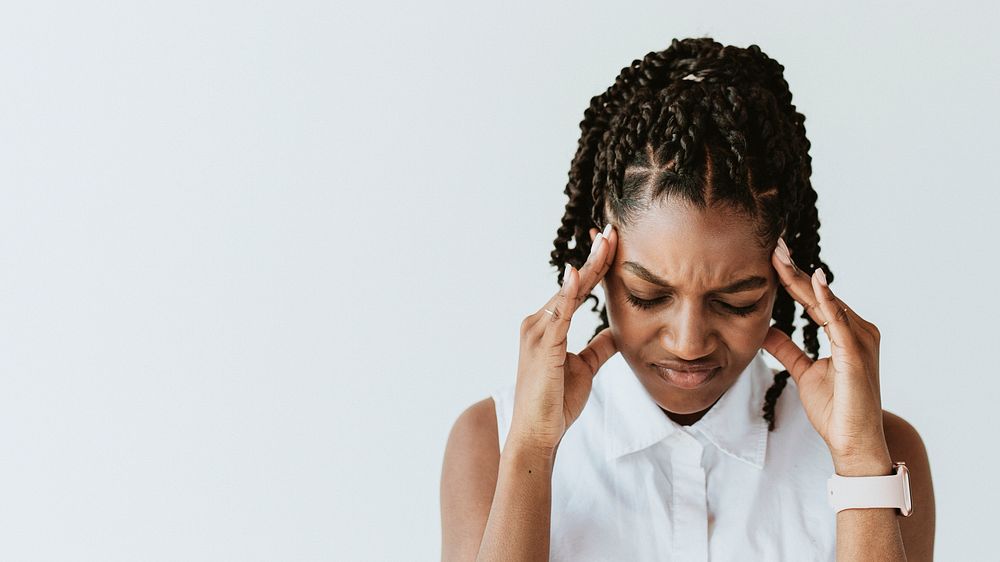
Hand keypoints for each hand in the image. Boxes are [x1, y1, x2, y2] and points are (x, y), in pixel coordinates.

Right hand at [507, 224, 619, 453]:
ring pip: (568, 292)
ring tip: (606, 243)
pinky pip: (558, 315)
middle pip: (572, 283)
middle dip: (594, 257)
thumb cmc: (556, 402)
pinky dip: (567, 293)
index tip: (612, 244)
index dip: (595, 267)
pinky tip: (578, 274)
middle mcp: (538, 323)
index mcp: (548, 326)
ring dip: (588, 267)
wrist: (537, 433)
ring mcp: (537, 333)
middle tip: (613, 231)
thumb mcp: (585, 368)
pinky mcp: (542, 346)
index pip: (576, 289)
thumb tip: (616, 331)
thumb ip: (598, 347)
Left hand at [762, 237, 889, 467]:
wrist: (852, 442)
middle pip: (820, 294)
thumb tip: (765, 329)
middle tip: (773, 245)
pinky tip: (814, 282)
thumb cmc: (835, 409)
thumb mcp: (804, 372)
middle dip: (795, 270)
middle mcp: (858, 331)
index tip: (772, 256)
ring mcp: (860, 340)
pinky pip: (839, 322)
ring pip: (826, 302)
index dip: (793, 278)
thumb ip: (788, 349)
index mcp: (846, 333)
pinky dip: (827, 300)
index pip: (814, 299)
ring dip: (803, 278)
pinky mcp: (856, 354)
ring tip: (781, 256)